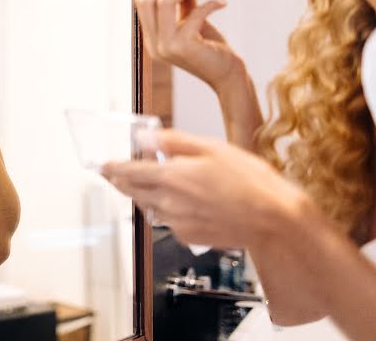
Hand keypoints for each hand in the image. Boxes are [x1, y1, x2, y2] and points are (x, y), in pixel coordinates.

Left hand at [101, 130, 307, 247]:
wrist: (274, 220)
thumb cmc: (250, 182)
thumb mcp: (211, 147)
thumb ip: (173, 142)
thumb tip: (144, 138)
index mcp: (171, 177)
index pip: (127, 172)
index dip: (111, 168)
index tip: (102, 165)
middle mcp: (168, 202)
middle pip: (132, 192)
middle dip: (122, 181)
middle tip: (116, 174)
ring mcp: (177, 222)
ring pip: (149, 207)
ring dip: (144, 195)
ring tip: (152, 183)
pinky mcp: (188, 236)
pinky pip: (168, 221)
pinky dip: (168, 210)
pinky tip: (183, 202)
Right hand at [134, 0, 237, 89]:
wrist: (227, 74)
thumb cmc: (210, 47)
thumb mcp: (192, 20)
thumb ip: (183, 1)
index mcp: (151, 38)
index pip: (141, 3)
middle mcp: (153, 44)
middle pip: (147, 0)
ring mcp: (166, 47)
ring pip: (164, 3)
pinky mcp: (184, 47)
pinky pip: (194, 14)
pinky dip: (210, 4)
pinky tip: (222, 3)